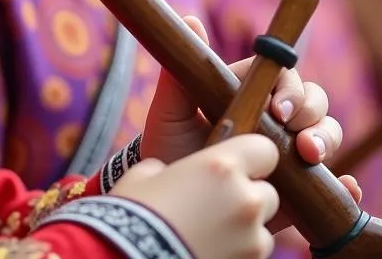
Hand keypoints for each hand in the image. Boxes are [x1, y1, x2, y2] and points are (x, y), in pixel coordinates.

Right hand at [112, 135, 278, 258]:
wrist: (128, 255)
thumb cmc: (135, 211)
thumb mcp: (148, 173)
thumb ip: (174, 167)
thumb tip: (171, 173)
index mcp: (220, 166)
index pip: (264, 148)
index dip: (251, 155)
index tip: (236, 163)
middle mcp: (245, 199)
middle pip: (268, 192)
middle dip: (247, 195)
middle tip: (216, 202)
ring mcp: (253, 238)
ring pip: (262, 226)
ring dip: (243, 226)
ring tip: (209, 231)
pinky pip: (253, 252)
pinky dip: (237, 249)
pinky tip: (209, 247)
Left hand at [141, 16, 361, 231]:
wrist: (172, 201)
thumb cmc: (169, 149)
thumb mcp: (170, 112)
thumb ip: (180, 72)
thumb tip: (191, 20)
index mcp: (245, 96)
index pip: (279, 76)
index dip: (287, 87)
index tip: (279, 108)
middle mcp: (270, 121)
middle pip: (310, 102)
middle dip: (311, 112)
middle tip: (295, 132)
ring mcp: (285, 153)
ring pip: (325, 134)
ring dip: (327, 138)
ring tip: (311, 155)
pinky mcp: (296, 189)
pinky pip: (331, 183)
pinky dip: (344, 182)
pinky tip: (343, 184)